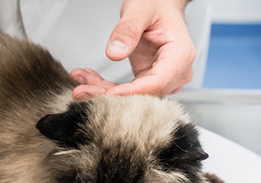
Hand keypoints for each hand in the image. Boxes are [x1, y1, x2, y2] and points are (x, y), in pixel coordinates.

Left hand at [72, 0, 194, 99]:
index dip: (130, 93)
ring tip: (80, 82)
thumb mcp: (140, 10)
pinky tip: (88, 78)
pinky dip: (106, 86)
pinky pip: (127, 89)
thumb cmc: (157, 4)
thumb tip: (114, 53)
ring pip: (133, 96)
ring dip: (104, 91)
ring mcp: (163, 77)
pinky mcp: (149, 78)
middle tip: (82, 91)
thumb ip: (128, 30)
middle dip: (110, 95)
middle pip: (143, 94)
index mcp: (180, 55)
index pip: (157, 83)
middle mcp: (175, 71)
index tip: (106, 94)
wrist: (161, 4)